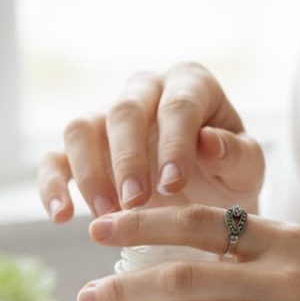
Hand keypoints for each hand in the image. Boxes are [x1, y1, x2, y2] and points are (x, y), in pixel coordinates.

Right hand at [37, 62, 264, 220]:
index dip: (174, 143)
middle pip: (124, 111)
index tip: (173, 185)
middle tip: (136, 202)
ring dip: (90, 171)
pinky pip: (55, 159)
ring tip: (107, 214)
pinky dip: (52, 185)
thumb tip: (207, 141)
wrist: (209, 199)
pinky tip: (60, 216)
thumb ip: (236, 154)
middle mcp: (145, 92)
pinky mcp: (80, 151)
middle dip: (128, 158)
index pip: (178, 104)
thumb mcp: (247, 169)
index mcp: (191, 85)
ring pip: (82, 128)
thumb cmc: (230, 175)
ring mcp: (108, 119)